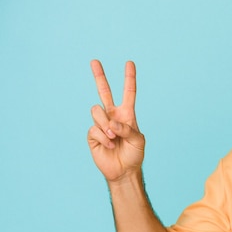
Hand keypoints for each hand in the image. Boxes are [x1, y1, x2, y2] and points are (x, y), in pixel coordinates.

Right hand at [87, 60, 144, 181]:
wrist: (124, 170)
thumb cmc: (134, 154)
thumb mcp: (138, 140)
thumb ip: (127, 129)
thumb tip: (112, 124)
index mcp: (127, 114)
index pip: (128, 93)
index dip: (129, 78)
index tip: (130, 63)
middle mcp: (113, 115)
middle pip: (104, 92)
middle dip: (99, 76)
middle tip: (94, 61)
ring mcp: (101, 124)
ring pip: (97, 111)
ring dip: (106, 125)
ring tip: (114, 138)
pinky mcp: (92, 135)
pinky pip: (94, 129)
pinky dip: (103, 138)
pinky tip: (109, 146)